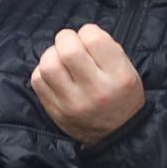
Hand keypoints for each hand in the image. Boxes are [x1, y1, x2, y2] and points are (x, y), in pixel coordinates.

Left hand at [31, 22, 145, 145]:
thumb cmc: (122, 96)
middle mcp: (95, 91)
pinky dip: (43, 71)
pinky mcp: (56, 112)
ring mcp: (72, 104)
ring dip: (52, 54)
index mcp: (119, 77)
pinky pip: (38, 80)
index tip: (90, 40)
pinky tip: (55, 75)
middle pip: (67, 50)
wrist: (117, 136)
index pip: (93, 38)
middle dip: (66, 39)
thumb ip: (107, 48)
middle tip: (71, 45)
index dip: (88, 31)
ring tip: (61, 60)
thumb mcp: (128, 70)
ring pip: (48, 64)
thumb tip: (79, 34)